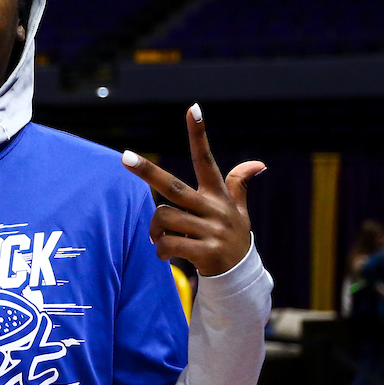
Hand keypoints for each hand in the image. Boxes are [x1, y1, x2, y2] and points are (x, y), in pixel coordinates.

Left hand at [121, 104, 263, 276]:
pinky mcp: (206, 252)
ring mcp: (210, 231)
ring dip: (155, 230)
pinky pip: (169, 244)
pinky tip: (166, 254)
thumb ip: (239, 185)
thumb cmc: (233, 237)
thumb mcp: (238, 210)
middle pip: (173, 186)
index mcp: (218, 195)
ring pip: (164, 218)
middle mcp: (214, 209)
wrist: (241, 276)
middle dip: (147, 171)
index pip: (207, 159)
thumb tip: (258, 163)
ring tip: (159, 238)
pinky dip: (161, 250)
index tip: (192, 108)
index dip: (199, 135)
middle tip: (125, 157)